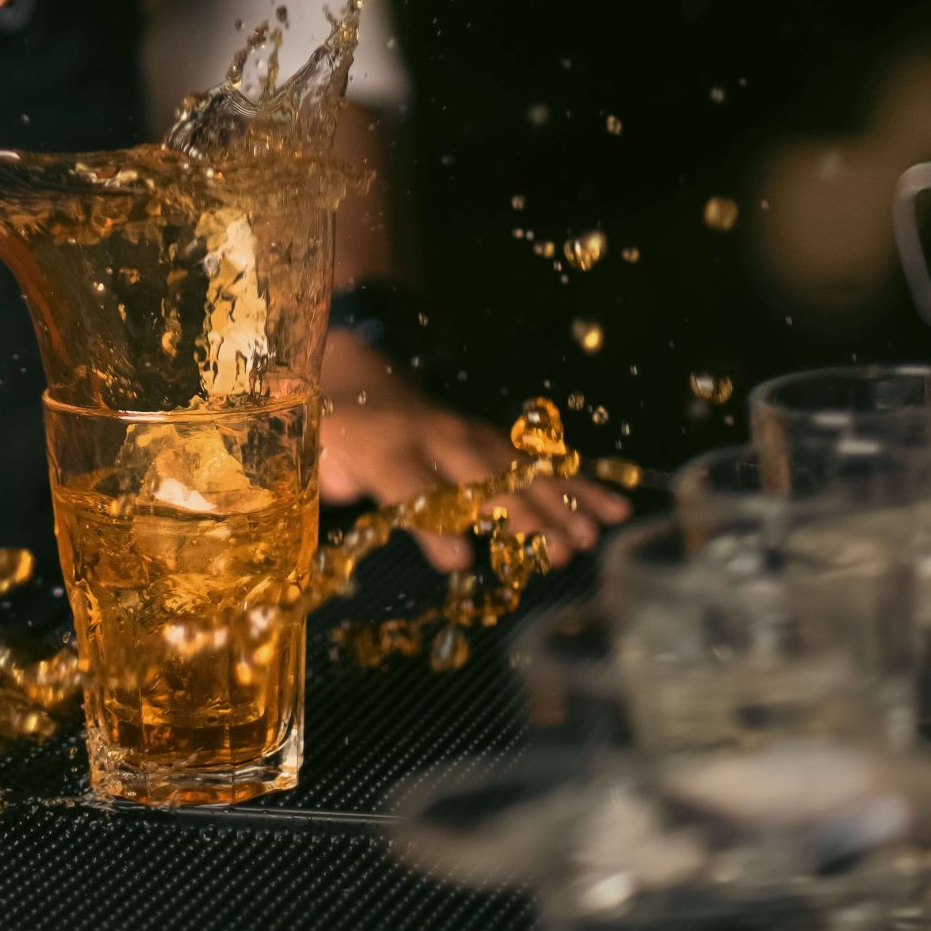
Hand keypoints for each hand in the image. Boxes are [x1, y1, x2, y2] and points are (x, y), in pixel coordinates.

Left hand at [318, 330, 630, 571]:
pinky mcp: (490, 438)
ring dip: (560, 504)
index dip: (433, 524)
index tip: (460, 561)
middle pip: (484, 479)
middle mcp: (434, 438)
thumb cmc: (335, 429)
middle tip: (562, 552)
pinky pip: (536, 461)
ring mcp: (468, 434)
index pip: (410, 487)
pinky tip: (612, 505)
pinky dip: (577, 482)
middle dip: (523, 515)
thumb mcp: (318, 457)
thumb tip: (372, 509)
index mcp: (383, 448)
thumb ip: (339, 482)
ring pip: (521, 469)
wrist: (355, 369)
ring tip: (593, 536)